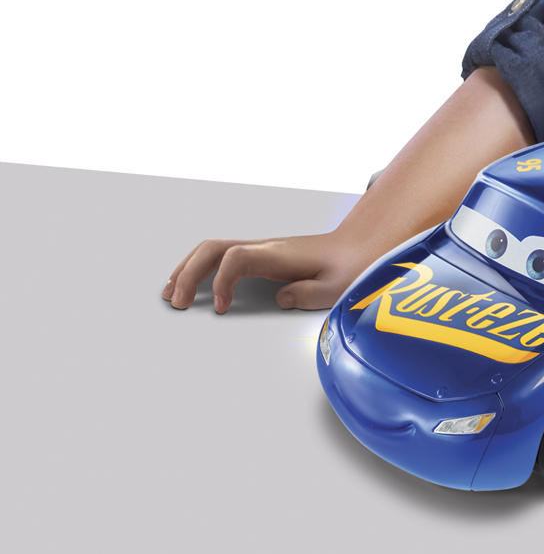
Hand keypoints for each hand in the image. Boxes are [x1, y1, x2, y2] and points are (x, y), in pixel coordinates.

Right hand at [162, 231, 368, 312]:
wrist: (359, 247)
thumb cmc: (350, 266)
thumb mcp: (336, 286)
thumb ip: (308, 293)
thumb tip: (279, 299)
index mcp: (280, 254)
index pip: (237, 257)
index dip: (221, 281)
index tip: (220, 309)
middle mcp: (266, 247)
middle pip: (214, 248)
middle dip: (188, 273)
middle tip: (177, 304)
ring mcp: (261, 248)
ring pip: (213, 249)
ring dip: (188, 269)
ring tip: (170, 295)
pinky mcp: (261, 255)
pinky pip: (222, 256)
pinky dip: (201, 268)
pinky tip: (191, 285)